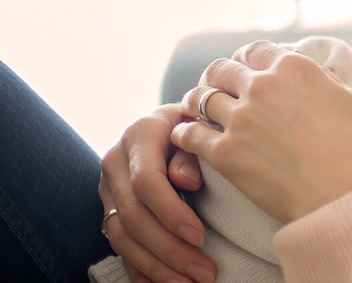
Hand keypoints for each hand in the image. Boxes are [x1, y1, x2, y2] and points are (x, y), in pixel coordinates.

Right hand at [99, 104, 216, 282]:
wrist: (172, 121)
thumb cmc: (195, 124)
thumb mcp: (198, 125)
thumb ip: (193, 149)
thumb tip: (185, 180)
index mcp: (139, 135)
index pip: (146, 181)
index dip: (171, 213)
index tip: (200, 236)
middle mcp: (115, 162)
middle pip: (134, 216)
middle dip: (170, 250)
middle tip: (205, 272)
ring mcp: (108, 187)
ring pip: (122, 237)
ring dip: (157, 267)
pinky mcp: (110, 208)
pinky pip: (119, 246)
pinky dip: (141, 270)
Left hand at [171, 40, 351, 223]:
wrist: (346, 197)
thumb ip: (327, 83)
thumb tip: (318, 78)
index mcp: (295, 68)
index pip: (256, 50)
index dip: (247, 59)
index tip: (244, 68)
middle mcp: (263, 86)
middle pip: (222, 69)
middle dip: (217, 77)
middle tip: (216, 87)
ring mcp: (241, 119)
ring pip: (199, 98)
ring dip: (196, 102)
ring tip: (195, 109)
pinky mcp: (225, 153)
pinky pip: (190, 134)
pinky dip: (185, 133)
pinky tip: (187, 136)